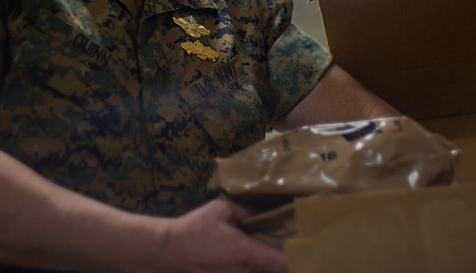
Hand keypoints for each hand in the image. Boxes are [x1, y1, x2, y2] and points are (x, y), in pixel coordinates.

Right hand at [157, 198, 288, 272]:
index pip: (285, 264)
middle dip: (286, 264)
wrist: (168, 252)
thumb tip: (266, 210)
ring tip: (273, 253)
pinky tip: (251, 259)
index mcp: (247, 254)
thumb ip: (247, 209)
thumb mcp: (222, 210)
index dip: (299, 258)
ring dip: (269, 267)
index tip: (307, 248)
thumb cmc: (195, 229)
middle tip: (295, 249)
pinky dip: (254, 269)